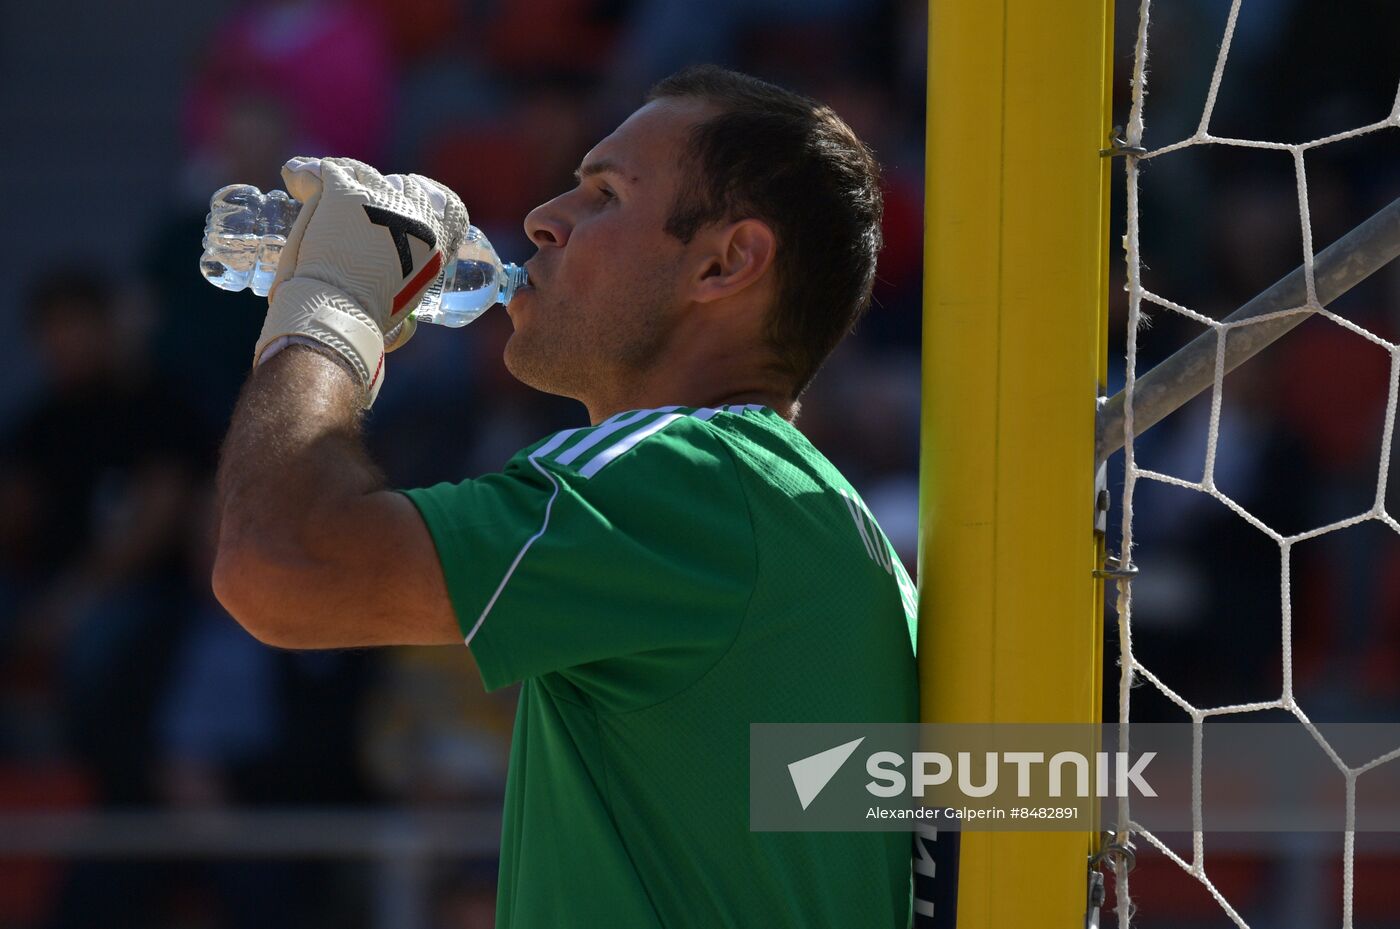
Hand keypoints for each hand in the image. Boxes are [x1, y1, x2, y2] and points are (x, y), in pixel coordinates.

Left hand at [256, 156, 468, 405]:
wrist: (340, 312)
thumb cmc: (367, 321)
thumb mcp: (403, 313)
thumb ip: (404, 312)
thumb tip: (405, 329)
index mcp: (438, 243)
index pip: (443, 204)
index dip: (421, 202)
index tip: (401, 207)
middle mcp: (416, 213)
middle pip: (398, 185)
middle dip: (378, 191)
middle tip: (353, 207)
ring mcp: (380, 199)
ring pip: (360, 175)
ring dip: (343, 181)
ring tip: (318, 192)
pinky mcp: (346, 193)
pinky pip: (327, 171)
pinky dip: (306, 174)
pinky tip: (294, 179)